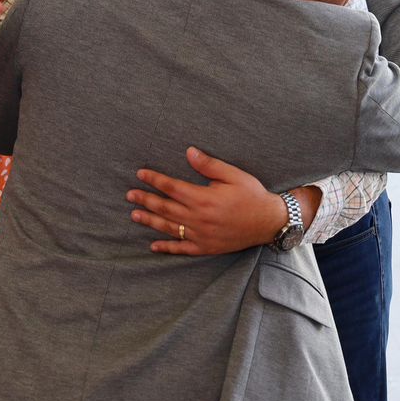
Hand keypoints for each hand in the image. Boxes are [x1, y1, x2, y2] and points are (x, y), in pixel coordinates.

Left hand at [129, 147, 289, 255]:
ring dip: (150, 221)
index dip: (154, 180)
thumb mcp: (233, 175)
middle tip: (130, 195)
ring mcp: (201, 235)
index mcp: (203, 198)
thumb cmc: (252, 195)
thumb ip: (209, 165)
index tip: (140, 174)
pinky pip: (182, 248)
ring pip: (169, 228)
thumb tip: (188, 152)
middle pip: (165, 208)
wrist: (269, 222)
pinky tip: (153, 246)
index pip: (171, 187)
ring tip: (134, 215)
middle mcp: (198, 218)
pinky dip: (167, 247)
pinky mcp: (206, 247)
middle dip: (146, 200)